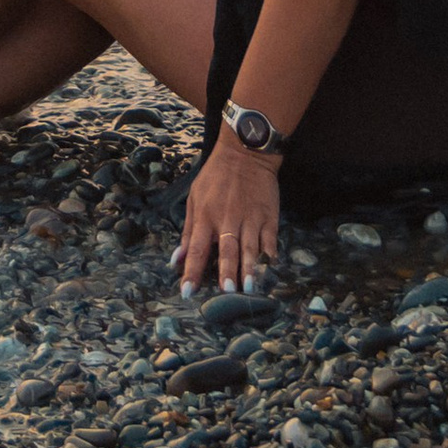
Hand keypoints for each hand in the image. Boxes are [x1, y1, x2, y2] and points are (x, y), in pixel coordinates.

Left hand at [173, 135, 280, 295]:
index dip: (191, 271)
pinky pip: (270, 239)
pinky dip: (270, 253)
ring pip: (250, 248)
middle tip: (227, 293)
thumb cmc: (215, 178)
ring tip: (249, 287)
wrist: (245, 153)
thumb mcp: (194, 197)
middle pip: (226, 250)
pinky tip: (271, 265)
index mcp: (206, 215)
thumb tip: (177, 259)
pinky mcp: (269, 217)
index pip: (197, 248)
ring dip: (249, 268)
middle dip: (227, 272)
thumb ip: (188, 230)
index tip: (187, 292)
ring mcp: (250, 218)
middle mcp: (227, 219)